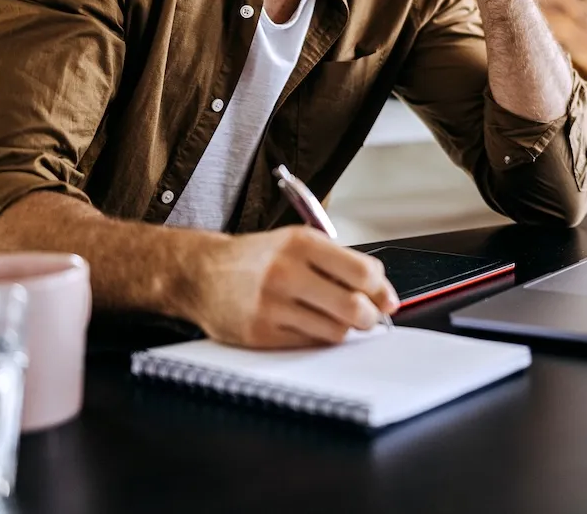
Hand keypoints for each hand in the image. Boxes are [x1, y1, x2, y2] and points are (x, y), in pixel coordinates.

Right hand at [188, 226, 399, 347]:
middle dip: (370, 317)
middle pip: (353, 306)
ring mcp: (272, 305)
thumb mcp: (297, 243)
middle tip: (370, 317)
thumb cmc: (257, 259)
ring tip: (337, 319)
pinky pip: (309, 343)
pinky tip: (311, 325)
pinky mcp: (260, 333)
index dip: (381, 290)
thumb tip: (382, 292)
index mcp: (301, 243)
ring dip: (345, 329)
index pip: (362, 271)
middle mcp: (286, 272)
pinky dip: (319, 337)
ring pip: (334, 330)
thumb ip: (339, 263)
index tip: (385, 298)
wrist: (201, 274)